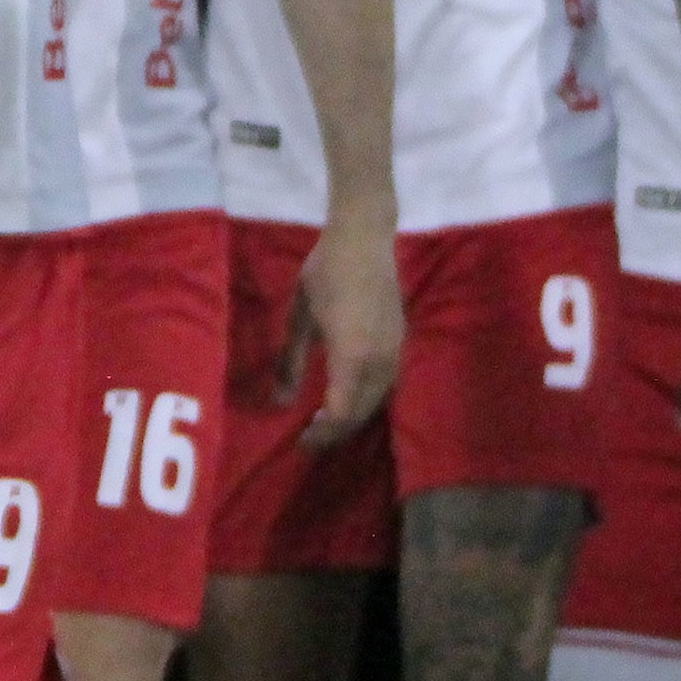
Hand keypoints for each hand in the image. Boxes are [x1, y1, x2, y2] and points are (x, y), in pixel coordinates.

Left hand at [285, 210, 404, 449]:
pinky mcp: (401, 343)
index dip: (322, 432)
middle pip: (362, 412)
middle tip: (308, 439)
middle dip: (336, 431)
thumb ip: (289, 361)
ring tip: (325, 423)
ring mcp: (396, 351)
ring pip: (377, 400)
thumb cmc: (324, 273)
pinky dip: (366, 400)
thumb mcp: (299, 318)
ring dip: (353, 417)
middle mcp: (381, 359)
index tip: (300, 440)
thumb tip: (279, 402)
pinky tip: (346, 399)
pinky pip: (386, 385)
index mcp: (353, 354)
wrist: (365, 240)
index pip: (342, 411)